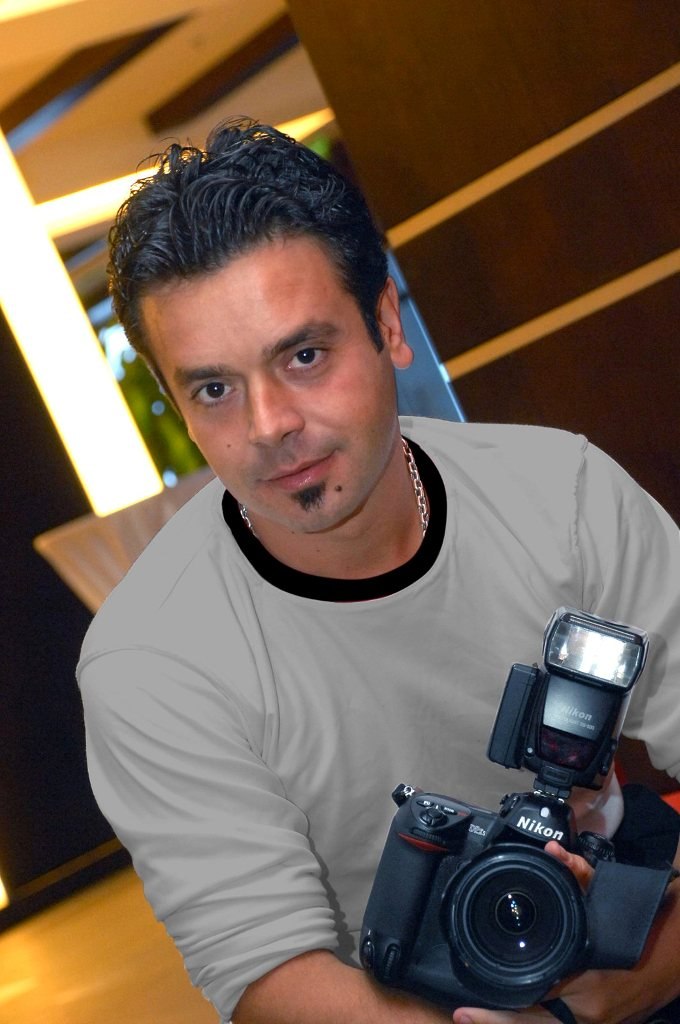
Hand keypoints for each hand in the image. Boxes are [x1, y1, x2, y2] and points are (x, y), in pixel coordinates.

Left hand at [451, 842, 679, 1023]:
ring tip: (476, 1019)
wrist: (679, 955)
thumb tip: (552, 851)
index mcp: (588, 989)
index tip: (467, 1009)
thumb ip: (578, 875)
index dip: (501, 1012)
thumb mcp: (610, 899)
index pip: (534, 1003)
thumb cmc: (643, 928)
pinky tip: (512, 1018)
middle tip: (462, 1017)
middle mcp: (590, 1016)